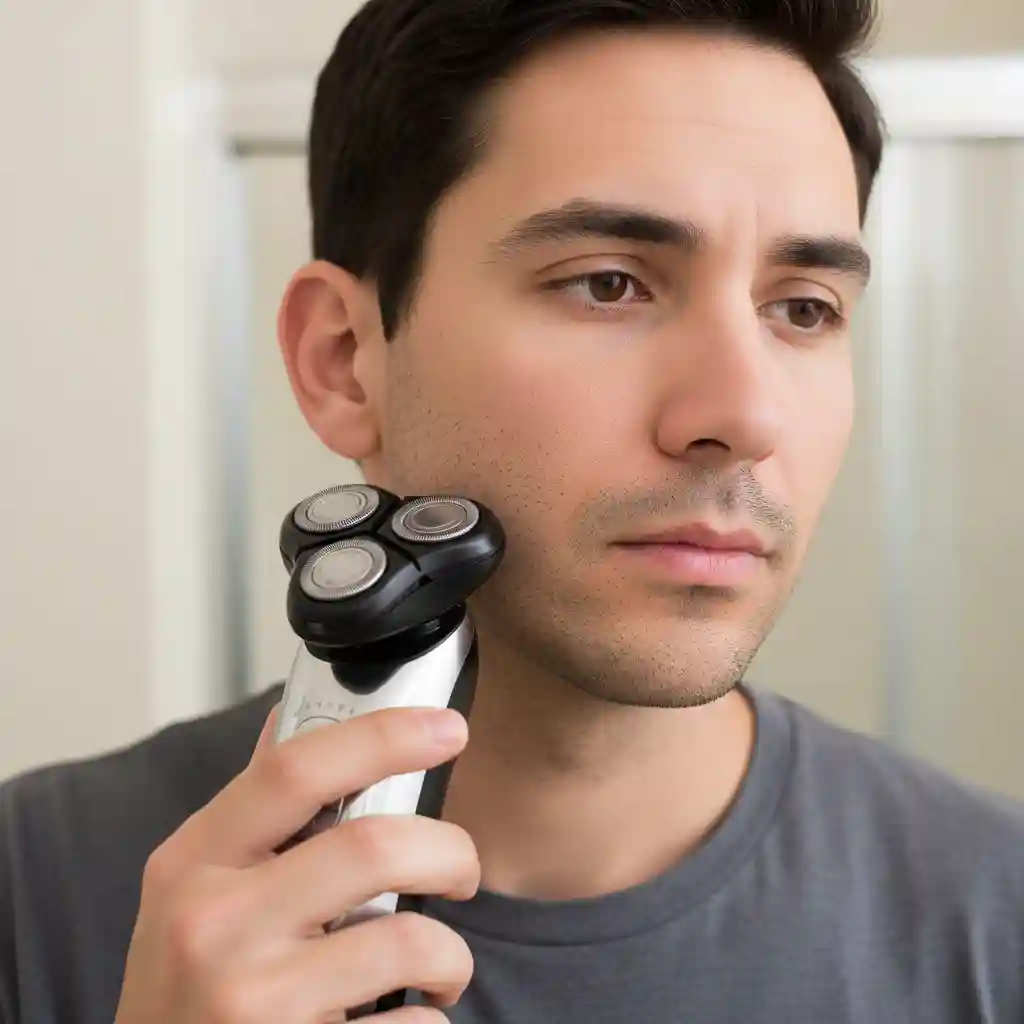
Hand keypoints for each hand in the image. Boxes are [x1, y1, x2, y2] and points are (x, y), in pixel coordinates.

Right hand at [114, 705, 478, 1021]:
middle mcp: (215, 926)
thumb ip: (253, 811)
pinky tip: (405, 1016)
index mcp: (194, 863)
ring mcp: (254, 1001)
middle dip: (450, 851)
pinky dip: (430, 1015)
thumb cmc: (185, 984)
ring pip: (409, 942)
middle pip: (374, 847)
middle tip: (461, 869)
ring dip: (452, 952)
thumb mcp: (190, 888)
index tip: (448, 728)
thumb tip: (291, 716)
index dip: (386, 736)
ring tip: (441, 963)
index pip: (296, 768)